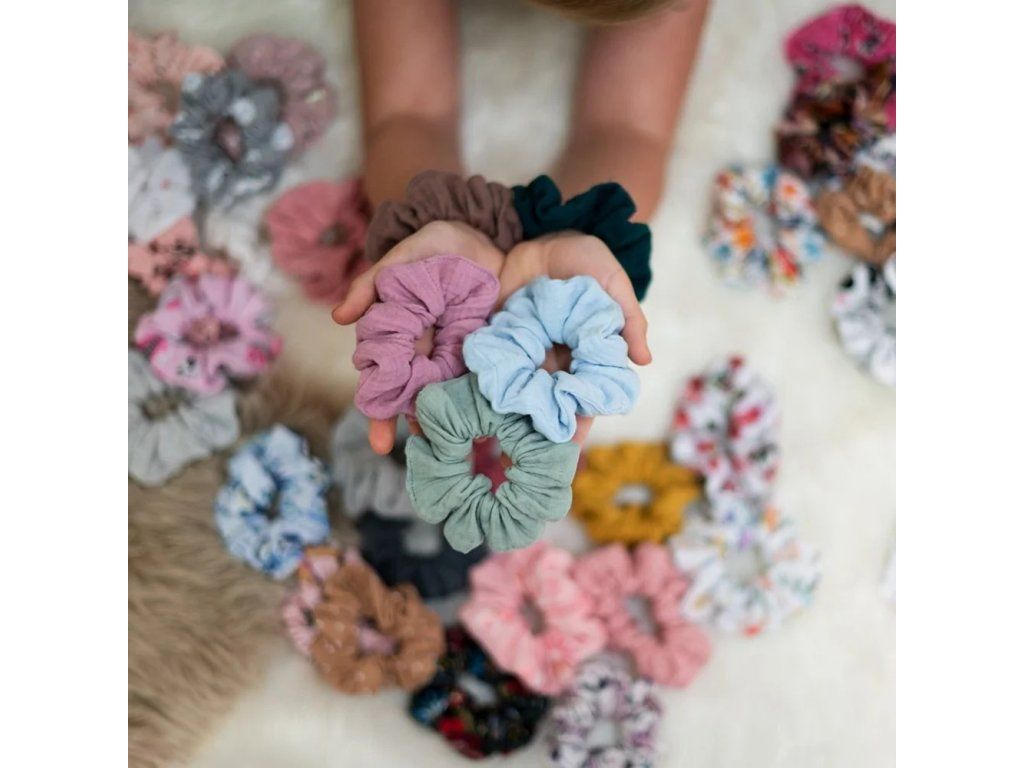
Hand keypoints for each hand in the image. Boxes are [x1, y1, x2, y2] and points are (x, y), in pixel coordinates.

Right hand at [332, 220, 504, 453]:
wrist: (484, 234)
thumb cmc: (434, 246)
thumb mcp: (402, 257)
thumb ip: (372, 284)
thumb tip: (339, 318)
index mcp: (398, 336)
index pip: (382, 379)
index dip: (379, 411)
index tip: (379, 443)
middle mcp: (424, 351)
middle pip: (413, 395)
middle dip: (411, 426)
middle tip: (419, 454)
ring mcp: (455, 352)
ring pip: (445, 392)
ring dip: (445, 418)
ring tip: (449, 447)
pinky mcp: (484, 347)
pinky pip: (478, 376)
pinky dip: (477, 398)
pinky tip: (484, 423)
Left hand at [497, 232, 651, 444]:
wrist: (539, 233)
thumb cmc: (583, 260)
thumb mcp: (612, 281)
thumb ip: (629, 318)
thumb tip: (645, 361)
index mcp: (583, 353)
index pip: (584, 393)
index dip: (580, 417)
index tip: (572, 440)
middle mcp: (552, 359)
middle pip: (549, 399)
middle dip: (542, 425)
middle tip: (533, 453)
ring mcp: (523, 350)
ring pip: (519, 390)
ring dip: (513, 413)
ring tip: (503, 439)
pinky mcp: (497, 339)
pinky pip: (492, 365)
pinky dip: (486, 384)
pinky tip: (478, 407)